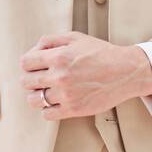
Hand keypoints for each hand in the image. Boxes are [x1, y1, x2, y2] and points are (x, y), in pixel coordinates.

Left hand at [19, 33, 151, 119]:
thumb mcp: (76, 37)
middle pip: (26, 82)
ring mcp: (66, 95)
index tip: (34, 65)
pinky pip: (46, 114)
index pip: (25, 63)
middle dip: (30, 78)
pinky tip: (56, 100)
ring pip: (34, 100)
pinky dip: (47, 108)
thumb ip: (51, 40)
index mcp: (59, 56)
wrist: (125, 71)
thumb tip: (34, 50)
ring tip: (46, 90)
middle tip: (40, 78)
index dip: (28, 63)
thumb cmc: (101, 53)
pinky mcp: (73, 110)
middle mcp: (60, 76)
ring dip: (36, 95)